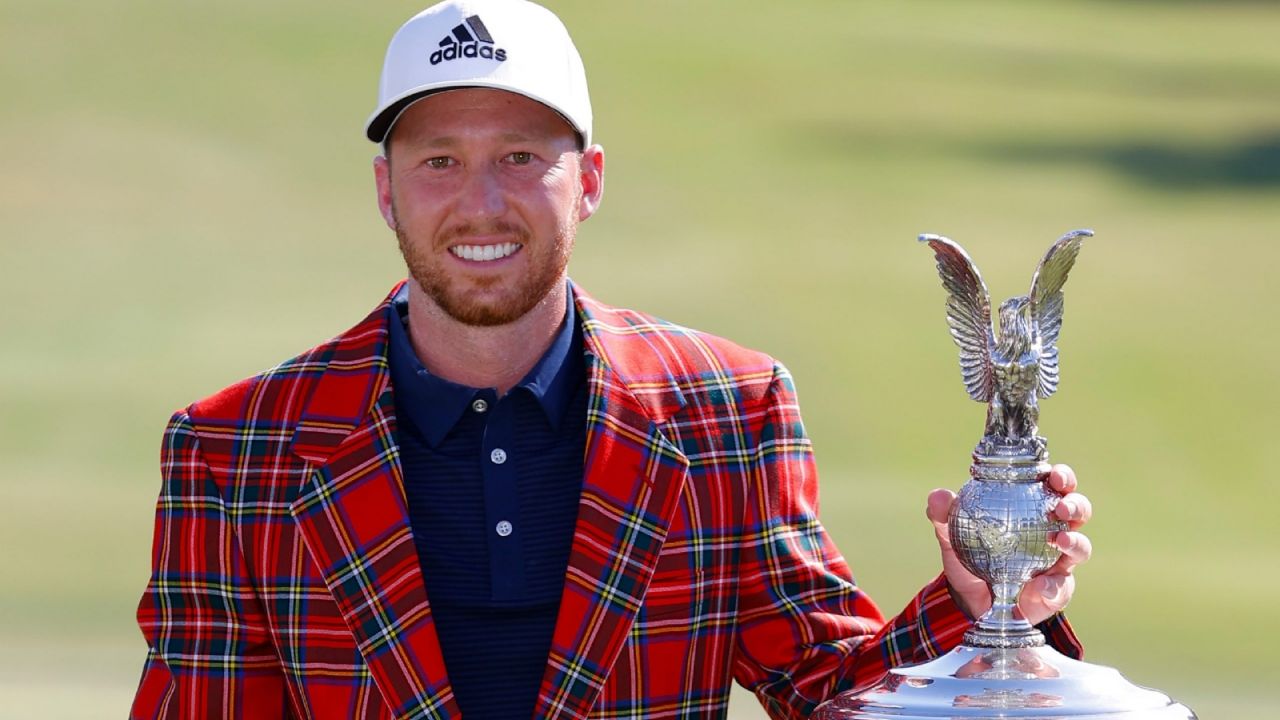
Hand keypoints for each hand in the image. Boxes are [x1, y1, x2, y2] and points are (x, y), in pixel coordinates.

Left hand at [926, 464, 1092, 625]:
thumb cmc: (971, 558)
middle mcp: (1053, 531)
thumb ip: (944, 515)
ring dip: (1076, 541)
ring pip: (1081, 546)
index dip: (1061, 477)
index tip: (1054, 475)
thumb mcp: (952, 536)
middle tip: (1063, 506)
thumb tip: (939, 496)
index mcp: (1033, 508)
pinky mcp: (1057, 590)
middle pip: (1078, 510)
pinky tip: (1040, 586)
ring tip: (1062, 540)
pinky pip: (1061, 587)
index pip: (1053, 485)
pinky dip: (1053, 586)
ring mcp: (1059, 561)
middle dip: (1076, 504)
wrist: (971, 602)